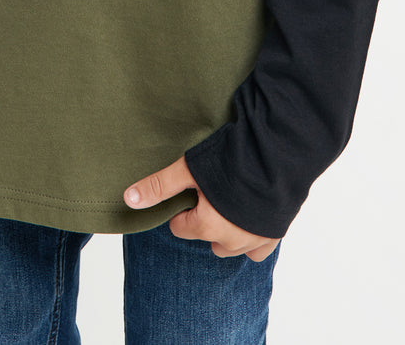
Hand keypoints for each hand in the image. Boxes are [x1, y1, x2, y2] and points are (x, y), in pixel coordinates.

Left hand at [123, 155, 280, 260]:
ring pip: (231, 245)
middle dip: (205, 219)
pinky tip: (250, 215)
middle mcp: (230, 240)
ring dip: (227, 230)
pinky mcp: (274, 234)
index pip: (181, 227)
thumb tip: (127, 199)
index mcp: (206, 226)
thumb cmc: (232, 159)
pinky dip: (251, 237)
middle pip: (206, 236)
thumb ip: (159, 186)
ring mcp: (254, 240)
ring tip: (230, 200)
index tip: (192, 190)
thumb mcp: (189, 168)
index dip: (184, 208)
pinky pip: (257, 249)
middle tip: (212, 190)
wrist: (278, 155)